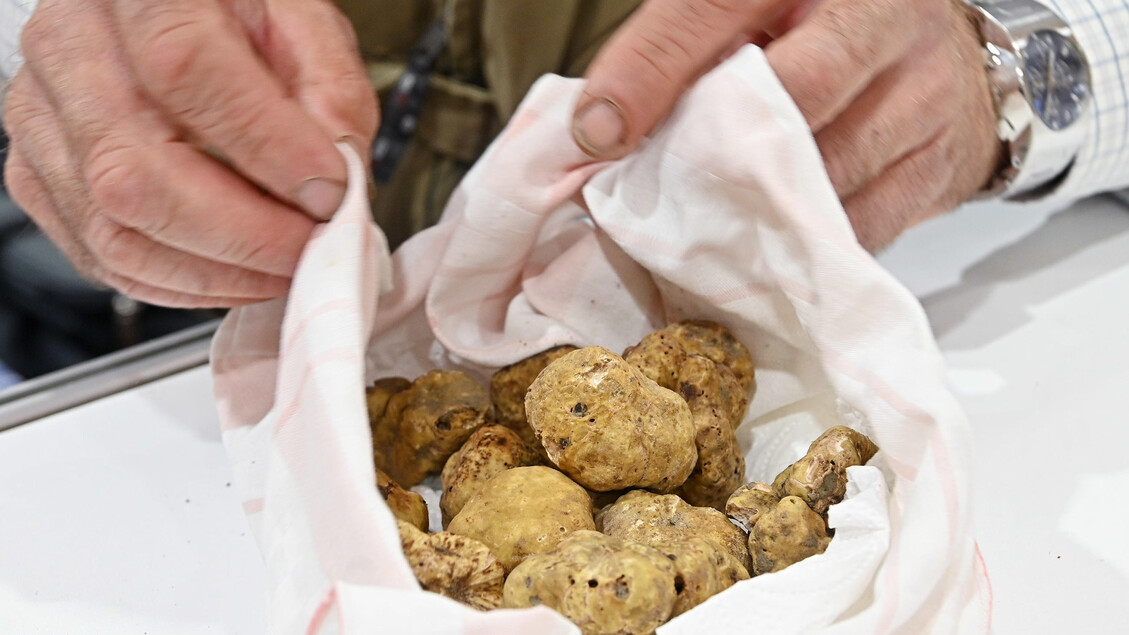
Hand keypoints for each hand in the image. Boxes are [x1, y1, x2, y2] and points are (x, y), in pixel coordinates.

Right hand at [3, 0, 376, 306]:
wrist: (158, 11)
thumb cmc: (229, 10)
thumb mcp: (299, 18)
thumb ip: (329, 87)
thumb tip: (340, 172)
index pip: (185, 69)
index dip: (268, 147)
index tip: (329, 192)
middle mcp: (70, 49)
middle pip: (135, 171)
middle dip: (245, 235)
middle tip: (311, 248)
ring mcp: (42, 118)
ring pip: (114, 229)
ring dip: (217, 272)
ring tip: (283, 269)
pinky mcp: (36, 177)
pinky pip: (101, 257)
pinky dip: (180, 283)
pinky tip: (233, 274)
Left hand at [574, 0, 1000, 250]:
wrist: (942, 63)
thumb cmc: (818, 35)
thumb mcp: (746, 18)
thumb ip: (677, 55)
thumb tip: (593, 131)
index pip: (714, 7)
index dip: (649, 71)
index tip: (596, 133)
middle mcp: (880, 17)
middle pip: (788, 94)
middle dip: (711, 156)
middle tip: (652, 200)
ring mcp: (922, 92)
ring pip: (822, 171)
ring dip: (748, 214)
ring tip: (695, 236)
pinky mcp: (939, 166)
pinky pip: (857, 228)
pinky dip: (797, 252)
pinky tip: (759, 255)